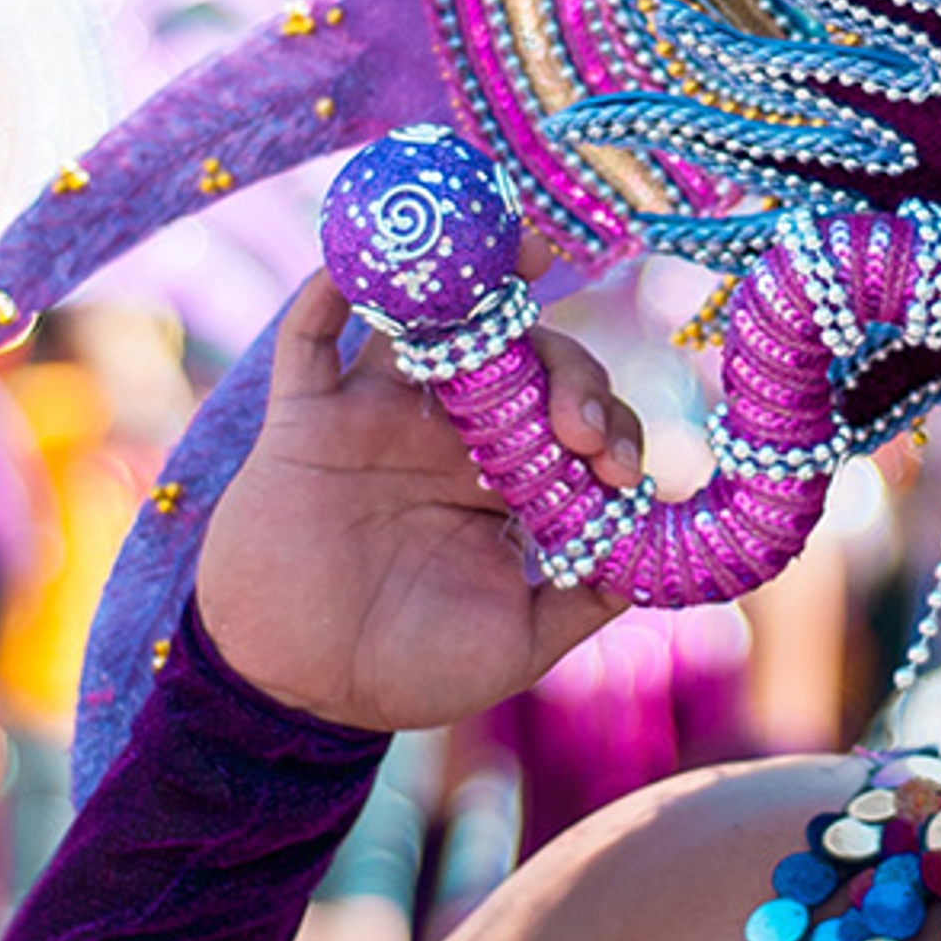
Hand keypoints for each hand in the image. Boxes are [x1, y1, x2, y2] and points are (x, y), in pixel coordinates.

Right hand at [191, 266, 639, 731]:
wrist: (295, 693)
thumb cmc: (408, 672)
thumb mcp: (517, 645)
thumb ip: (581, 601)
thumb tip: (645, 562)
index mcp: (504, 477)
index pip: (571, 412)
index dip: (606, 420)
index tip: (614, 465)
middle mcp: (448, 433)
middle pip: (519, 355)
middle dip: (566, 373)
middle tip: (578, 426)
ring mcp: (377, 418)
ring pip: (428, 325)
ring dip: (471, 281)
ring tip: (523, 248)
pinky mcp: (305, 421)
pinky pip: (311, 338)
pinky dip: (332, 292)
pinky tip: (364, 262)